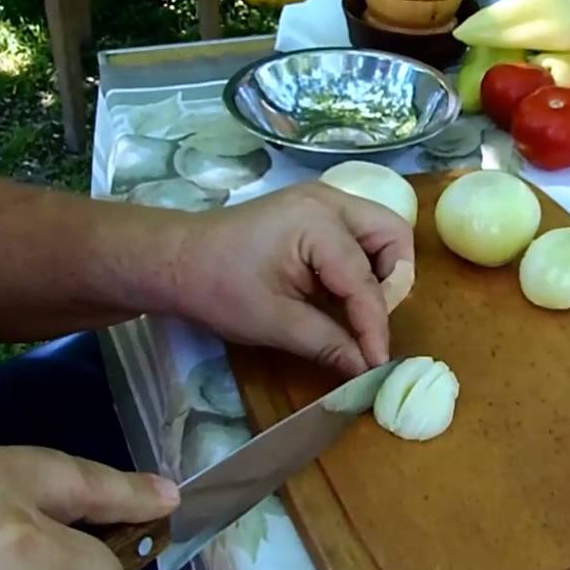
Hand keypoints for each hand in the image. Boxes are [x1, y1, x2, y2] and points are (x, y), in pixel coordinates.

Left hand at [173, 182, 414, 375]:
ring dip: (379, 270)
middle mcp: (329, 200)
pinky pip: (359, 232)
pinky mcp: (315, 209)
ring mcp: (323, 199)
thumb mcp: (274, 322)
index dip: (374, 327)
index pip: (364, 282)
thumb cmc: (218, 287)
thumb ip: (327, 343)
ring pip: (381, 230)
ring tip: (353, 305)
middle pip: (393, 235)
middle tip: (368, 319)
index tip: (378, 364)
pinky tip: (336, 291)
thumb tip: (365, 370)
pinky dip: (361, 262)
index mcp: (317, 223)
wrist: (176, 259)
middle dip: (392, 281)